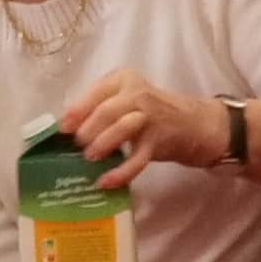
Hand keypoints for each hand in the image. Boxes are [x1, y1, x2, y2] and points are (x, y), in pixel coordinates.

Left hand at [63, 68, 231, 189]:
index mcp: (124, 79)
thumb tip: (67, 130)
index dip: (77, 111)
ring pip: (120, 129)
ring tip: (90, 159)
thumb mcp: (127, 100)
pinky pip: (136, 158)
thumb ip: (101, 108)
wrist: (197, 124)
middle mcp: (138, 93)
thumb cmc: (152, 113)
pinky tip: (105, 182)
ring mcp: (150, 116)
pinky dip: (119, 172)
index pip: (95, 92)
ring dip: (101, 145)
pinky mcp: (159, 140)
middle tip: (78, 147)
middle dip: (87, 130)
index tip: (63, 128)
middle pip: (105, 111)